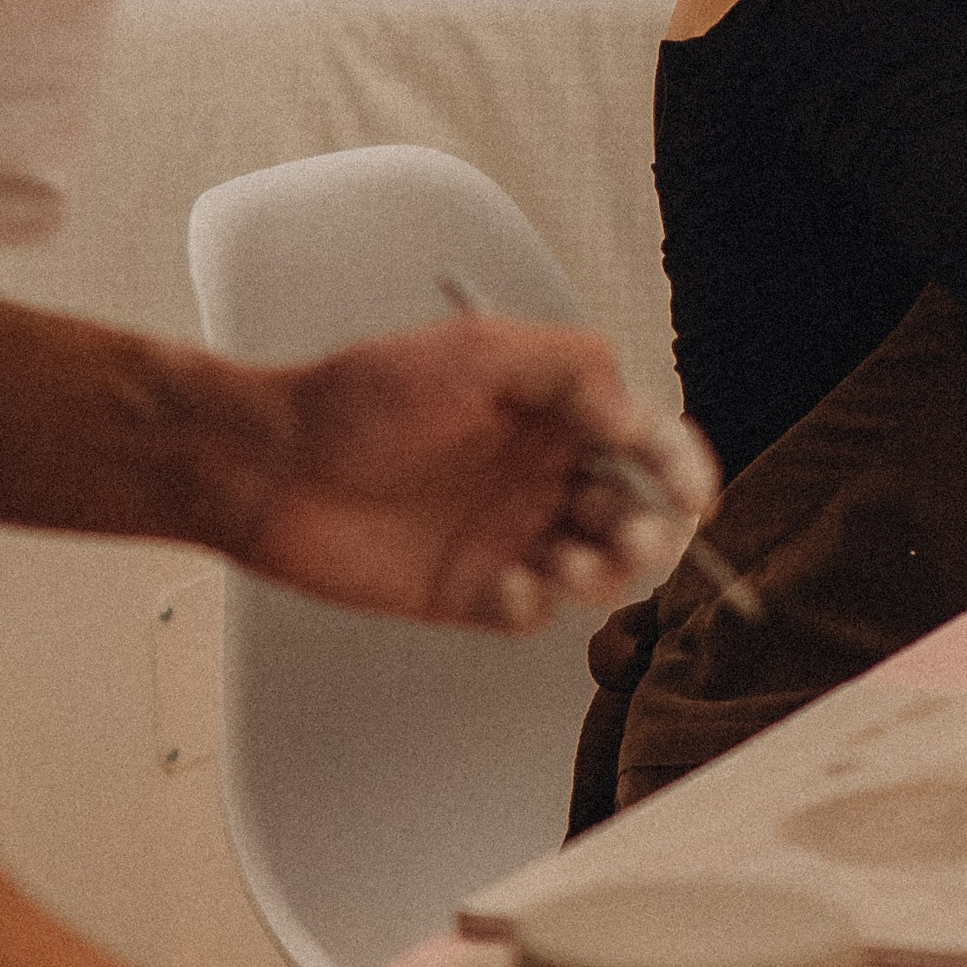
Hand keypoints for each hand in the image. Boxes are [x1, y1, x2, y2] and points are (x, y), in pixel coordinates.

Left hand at [226, 313, 718, 628]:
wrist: (272, 462)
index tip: (694, 491)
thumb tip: (639, 422)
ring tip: (566, 562)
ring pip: (597, 569)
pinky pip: (532, 613)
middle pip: (634, 511)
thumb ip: (572, 371)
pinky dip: (535, 604)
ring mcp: (506, 535)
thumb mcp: (477, 353)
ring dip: (603, 571)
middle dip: (650, 529)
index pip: (644, 440)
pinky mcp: (469, 592)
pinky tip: (502, 583)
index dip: (680, 464)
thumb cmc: (361, 395)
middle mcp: (537, 475)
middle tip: (632, 534)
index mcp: (549, 413)